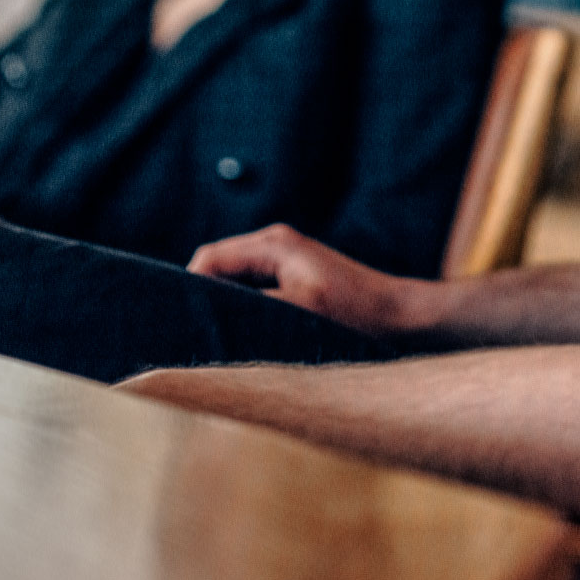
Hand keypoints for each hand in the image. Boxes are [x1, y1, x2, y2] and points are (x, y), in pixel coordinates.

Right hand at [186, 224, 433, 336]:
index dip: (189, 287)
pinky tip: (244, 333)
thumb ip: (252, 307)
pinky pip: (254, 289)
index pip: (210, 259)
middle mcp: (275, 244)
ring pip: (234, 279)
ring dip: (224, 304)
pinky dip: (243, 307)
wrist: (400, 317)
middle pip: (218, 266)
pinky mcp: (295, 277)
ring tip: (215, 336)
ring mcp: (285, 259)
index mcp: (272, 243)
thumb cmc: (355, 312)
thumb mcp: (299, 310)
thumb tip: (212, 312)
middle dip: (203, 296)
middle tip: (192, 333)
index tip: (179, 322)